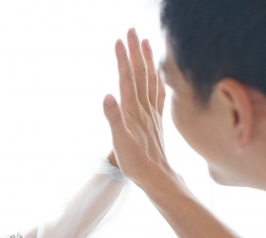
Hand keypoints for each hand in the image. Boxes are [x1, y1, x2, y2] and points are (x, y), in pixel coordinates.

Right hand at [103, 28, 173, 189]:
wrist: (157, 178)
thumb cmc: (136, 164)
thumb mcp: (120, 144)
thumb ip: (114, 119)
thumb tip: (107, 95)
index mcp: (133, 112)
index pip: (127, 79)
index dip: (123, 59)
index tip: (119, 40)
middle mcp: (144, 109)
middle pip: (140, 74)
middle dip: (135, 52)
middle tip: (131, 31)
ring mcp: (151, 113)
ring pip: (150, 81)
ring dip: (147, 61)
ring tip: (145, 43)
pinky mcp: (156, 120)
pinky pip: (158, 94)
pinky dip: (157, 80)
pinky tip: (158, 73)